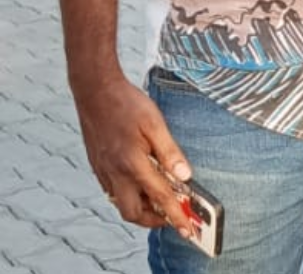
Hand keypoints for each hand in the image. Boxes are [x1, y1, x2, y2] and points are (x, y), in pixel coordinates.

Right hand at [72, 72, 195, 233]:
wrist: (95, 92)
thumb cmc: (128, 103)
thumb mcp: (155, 123)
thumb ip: (170, 151)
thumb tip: (185, 176)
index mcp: (133, 163)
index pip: (160, 198)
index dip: (177, 216)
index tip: (189, 230)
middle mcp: (116, 173)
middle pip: (135, 213)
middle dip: (155, 220)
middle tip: (175, 215)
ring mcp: (104, 172)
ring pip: (122, 205)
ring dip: (142, 210)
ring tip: (161, 202)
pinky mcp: (98, 167)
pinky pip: (113, 193)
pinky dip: (129, 197)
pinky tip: (141, 185)